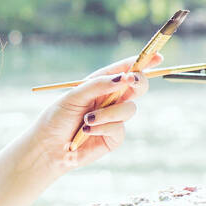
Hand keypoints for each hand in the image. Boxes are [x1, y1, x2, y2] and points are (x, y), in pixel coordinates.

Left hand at [34, 51, 162, 171]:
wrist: (48, 148)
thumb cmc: (56, 118)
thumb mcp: (74, 95)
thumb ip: (99, 85)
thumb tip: (125, 77)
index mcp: (99, 84)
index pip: (123, 70)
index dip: (140, 62)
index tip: (156, 57)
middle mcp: (110, 99)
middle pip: (136, 87)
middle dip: (138, 82)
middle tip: (132, 81)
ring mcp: (113, 118)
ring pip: (129, 108)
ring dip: (109, 113)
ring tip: (87, 120)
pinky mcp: (114, 137)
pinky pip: (119, 128)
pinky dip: (103, 127)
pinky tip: (87, 132)